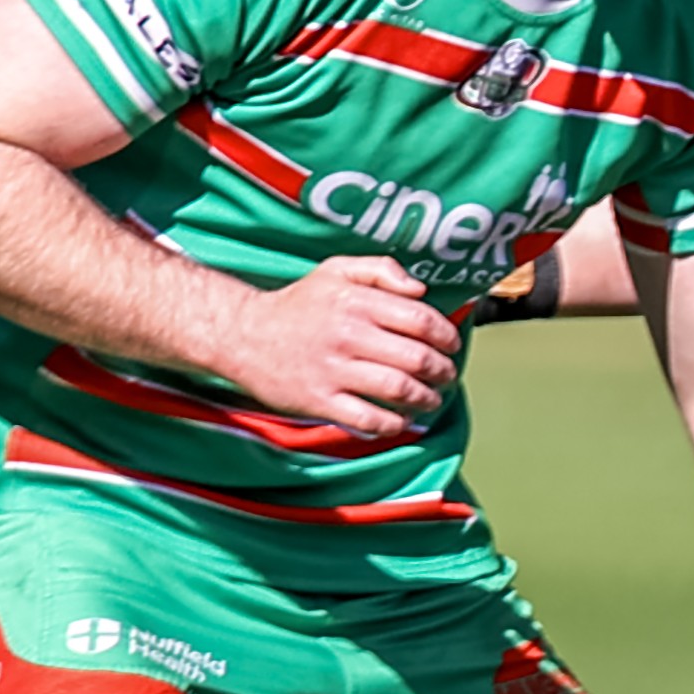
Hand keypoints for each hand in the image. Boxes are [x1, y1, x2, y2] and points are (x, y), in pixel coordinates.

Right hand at [228, 255, 459, 438]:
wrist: (241, 333)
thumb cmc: (298, 304)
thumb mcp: (335, 271)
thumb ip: (380, 271)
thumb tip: (421, 289)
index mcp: (356, 302)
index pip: (421, 321)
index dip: (446, 336)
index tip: (452, 345)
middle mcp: (348, 334)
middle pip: (416, 358)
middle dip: (443, 371)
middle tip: (447, 375)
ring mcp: (333, 369)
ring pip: (399, 389)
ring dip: (426, 398)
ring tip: (432, 398)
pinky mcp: (320, 399)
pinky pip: (369, 418)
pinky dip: (394, 422)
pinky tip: (400, 419)